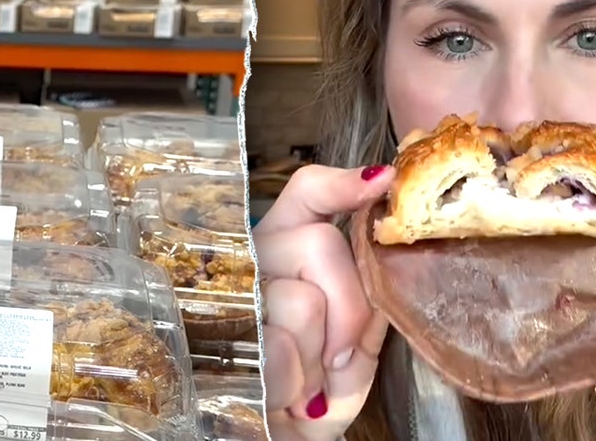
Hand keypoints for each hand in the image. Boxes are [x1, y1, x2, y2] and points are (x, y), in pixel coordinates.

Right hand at [254, 164, 394, 440]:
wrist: (275, 440)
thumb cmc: (313, 398)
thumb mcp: (353, 351)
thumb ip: (366, 309)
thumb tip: (381, 275)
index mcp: (288, 252)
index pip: (307, 194)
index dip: (340, 183)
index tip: (379, 181)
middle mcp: (253, 258)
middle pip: (321, 244)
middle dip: (349, 311)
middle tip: (338, 360)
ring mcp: (229, 292)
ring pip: (302, 297)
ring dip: (317, 358)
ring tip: (305, 383)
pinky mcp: (214, 334)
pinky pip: (275, 344)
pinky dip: (292, 380)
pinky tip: (281, 395)